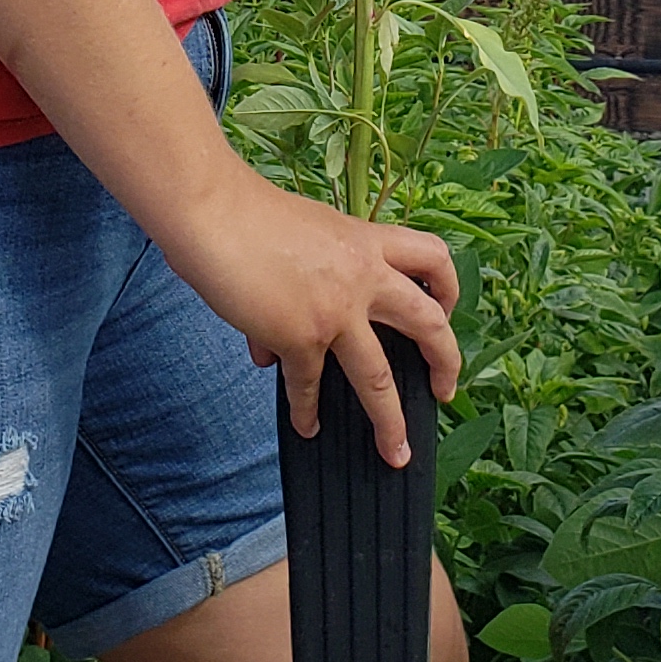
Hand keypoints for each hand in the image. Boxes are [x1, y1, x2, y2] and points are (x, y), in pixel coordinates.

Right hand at [166, 161, 460, 467]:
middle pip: (429, 325)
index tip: (445, 311)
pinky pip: (309, 386)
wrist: (213, 210)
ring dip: (390, 422)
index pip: (431, 258)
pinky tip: (306, 426)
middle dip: (446, 363)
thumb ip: (302, 287)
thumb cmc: (244, 210)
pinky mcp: (300, 336)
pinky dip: (306, 411)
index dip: (447, 288)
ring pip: (379, 379)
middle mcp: (362, 276)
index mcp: (365, 240)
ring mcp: (335, 311)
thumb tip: (274, 348)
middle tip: (445, 389)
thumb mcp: (298, 235)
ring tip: (395, 451)